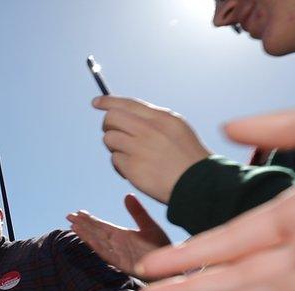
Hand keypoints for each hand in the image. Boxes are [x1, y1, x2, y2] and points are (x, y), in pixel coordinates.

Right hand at [67, 194, 170, 276]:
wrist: (173, 267)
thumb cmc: (161, 248)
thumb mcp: (149, 226)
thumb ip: (137, 212)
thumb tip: (127, 195)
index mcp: (121, 236)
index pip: (101, 226)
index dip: (90, 219)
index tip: (78, 212)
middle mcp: (117, 245)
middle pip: (96, 233)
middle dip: (83, 225)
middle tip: (69, 216)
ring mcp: (119, 255)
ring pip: (99, 243)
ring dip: (86, 235)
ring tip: (73, 226)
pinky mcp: (124, 264)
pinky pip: (108, 255)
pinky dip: (98, 247)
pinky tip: (89, 239)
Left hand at [93, 96, 210, 203]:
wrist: (198, 184)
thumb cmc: (187, 158)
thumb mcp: (176, 129)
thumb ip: (153, 120)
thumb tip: (126, 114)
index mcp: (161, 118)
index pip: (128, 103)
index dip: (108, 101)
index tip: (96, 103)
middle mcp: (149, 129)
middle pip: (112, 118)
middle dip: (108, 126)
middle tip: (115, 136)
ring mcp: (140, 148)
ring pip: (109, 138)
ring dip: (115, 148)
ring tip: (130, 157)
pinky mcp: (133, 167)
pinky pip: (114, 159)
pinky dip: (120, 166)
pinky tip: (133, 171)